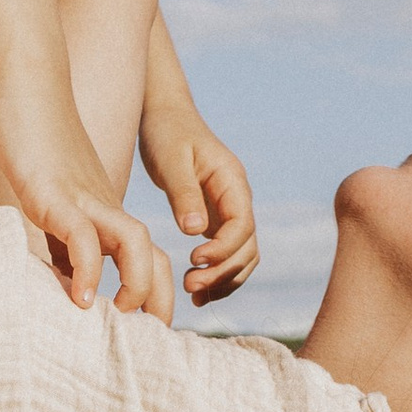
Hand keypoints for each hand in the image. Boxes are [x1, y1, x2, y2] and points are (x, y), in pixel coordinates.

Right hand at [0, 73, 178, 322]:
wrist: (29, 83)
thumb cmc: (34, 141)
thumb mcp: (53, 203)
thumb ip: (64, 243)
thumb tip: (70, 283)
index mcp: (106, 211)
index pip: (146, 256)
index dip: (152, 292)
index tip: (142, 328)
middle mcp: (105, 208)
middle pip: (153, 257)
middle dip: (157, 301)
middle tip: (148, 338)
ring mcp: (84, 200)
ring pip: (134, 246)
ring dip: (136, 287)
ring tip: (121, 317)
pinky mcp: (56, 195)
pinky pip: (84, 237)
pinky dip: (88, 270)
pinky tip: (80, 298)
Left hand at [141, 92, 257, 303]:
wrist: (164, 117)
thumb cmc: (166, 134)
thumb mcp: (171, 161)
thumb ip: (184, 195)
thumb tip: (196, 231)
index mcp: (232, 182)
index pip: (242, 225)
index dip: (223, 249)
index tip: (194, 260)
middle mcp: (237, 199)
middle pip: (247, 247)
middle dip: (223, 271)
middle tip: (189, 286)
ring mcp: (229, 211)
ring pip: (242, 256)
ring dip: (223, 279)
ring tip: (193, 294)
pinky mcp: (215, 220)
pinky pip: (226, 254)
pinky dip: (216, 274)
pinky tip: (195, 290)